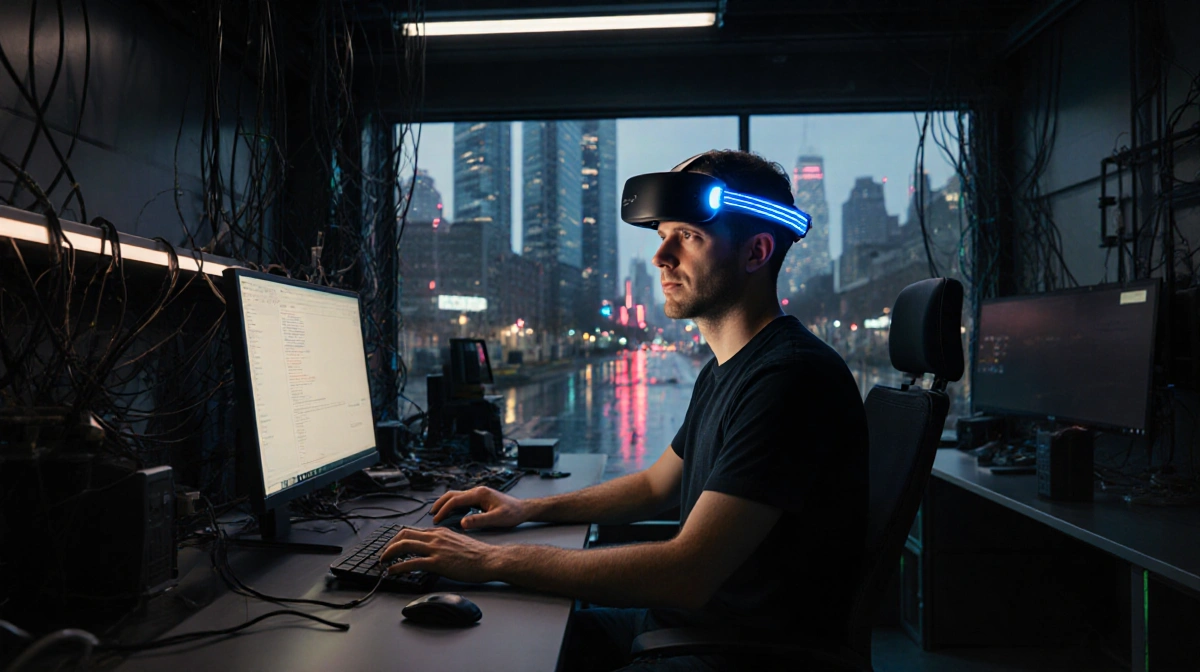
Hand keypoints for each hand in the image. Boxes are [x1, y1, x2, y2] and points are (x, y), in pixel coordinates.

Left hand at [381, 526, 500, 583]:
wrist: (490, 560)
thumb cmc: (478, 555)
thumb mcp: (458, 542)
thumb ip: (444, 543)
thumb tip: (434, 551)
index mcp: (440, 532)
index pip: (413, 531)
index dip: (398, 538)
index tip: (393, 547)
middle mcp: (435, 537)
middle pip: (404, 535)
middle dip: (389, 544)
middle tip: (384, 554)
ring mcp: (435, 549)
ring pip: (404, 546)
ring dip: (389, 553)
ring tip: (383, 562)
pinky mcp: (437, 563)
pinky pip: (411, 563)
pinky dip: (397, 567)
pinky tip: (392, 572)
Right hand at [430, 486, 529, 529]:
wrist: (523, 509)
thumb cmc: (512, 514)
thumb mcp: (497, 519)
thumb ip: (479, 520)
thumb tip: (462, 523)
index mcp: (479, 494)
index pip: (455, 500)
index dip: (444, 510)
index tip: (436, 520)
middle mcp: (477, 491)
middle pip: (452, 494)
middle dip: (440, 504)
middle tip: (431, 515)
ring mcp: (478, 494)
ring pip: (456, 496)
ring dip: (445, 503)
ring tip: (437, 514)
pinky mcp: (479, 498)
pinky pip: (462, 500)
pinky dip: (452, 505)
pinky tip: (450, 514)